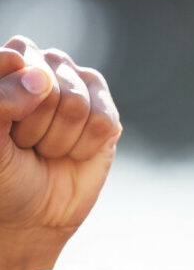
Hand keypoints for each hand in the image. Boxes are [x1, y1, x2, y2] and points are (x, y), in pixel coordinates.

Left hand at [0, 36, 120, 261]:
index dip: (12, 98)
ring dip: (58, 139)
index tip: (3, 127)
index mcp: (12, 65)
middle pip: (49, 82)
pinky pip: (103, 122)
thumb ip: (1, 99)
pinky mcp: (108, 116)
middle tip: (25, 143)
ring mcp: (80, 91)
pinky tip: (73, 154)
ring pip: (77, 103)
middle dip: (35, 124)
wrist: (32, 213)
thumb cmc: (2, 173)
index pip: (19, 56)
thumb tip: (41, 78)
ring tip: (47, 149)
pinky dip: (84, 147)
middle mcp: (46, 70)